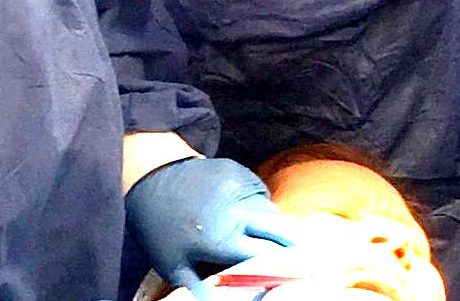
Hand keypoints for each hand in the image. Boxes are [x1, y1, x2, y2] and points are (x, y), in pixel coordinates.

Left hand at [125, 156, 296, 294]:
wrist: (151, 175)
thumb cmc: (161, 228)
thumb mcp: (176, 266)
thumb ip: (202, 290)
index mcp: (223, 237)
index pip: (268, 256)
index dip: (285, 268)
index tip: (298, 276)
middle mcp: (238, 210)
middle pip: (281, 229)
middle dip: (296, 244)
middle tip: (308, 258)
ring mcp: (240, 185)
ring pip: (270, 210)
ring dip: (275, 226)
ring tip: (273, 241)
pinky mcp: (238, 170)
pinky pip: (259, 193)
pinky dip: (260, 207)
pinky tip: (249, 217)